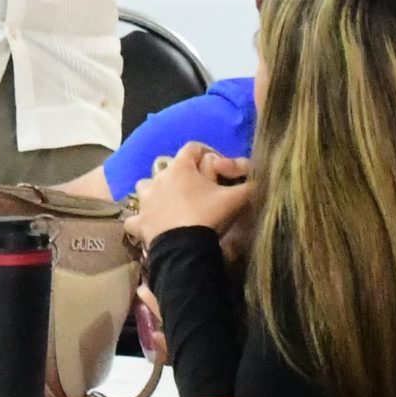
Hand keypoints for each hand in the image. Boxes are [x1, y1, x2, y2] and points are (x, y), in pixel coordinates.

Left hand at [132, 144, 253, 238]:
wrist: (185, 249)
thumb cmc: (208, 216)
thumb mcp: (235, 199)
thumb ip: (250, 185)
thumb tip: (261, 179)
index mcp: (180, 167)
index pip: (192, 147)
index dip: (207, 153)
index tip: (218, 167)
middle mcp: (158, 179)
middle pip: (169, 168)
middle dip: (182, 175)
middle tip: (198, 191)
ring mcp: (145, 200)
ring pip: (146, 187)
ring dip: (156, 193)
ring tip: (171, 205)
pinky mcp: (139, 222)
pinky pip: (135, 218)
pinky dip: (141, 220)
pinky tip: (149, 226)